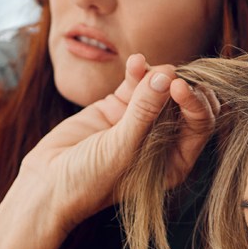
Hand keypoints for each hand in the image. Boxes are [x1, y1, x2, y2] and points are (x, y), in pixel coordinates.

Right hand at [20, 54, 216, 231]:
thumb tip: (167, 75)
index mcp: (174, 162)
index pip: (200, 125)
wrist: (47, 186)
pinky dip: (137, 71)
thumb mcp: (120, 149)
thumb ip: (144, 113)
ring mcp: (139, 124)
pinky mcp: (117, 110)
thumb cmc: (89, 182)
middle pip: (185, 103)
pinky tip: (134, 62)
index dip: (195, 102)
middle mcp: (161, 142)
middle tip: (166, 72)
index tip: (178, 86)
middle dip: (179, 83)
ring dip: (156, 73)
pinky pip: (135, 85)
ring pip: (161, 89)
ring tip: (142, 66)